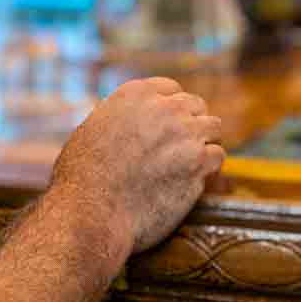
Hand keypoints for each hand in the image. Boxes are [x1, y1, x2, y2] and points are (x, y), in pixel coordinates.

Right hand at [45, 76, 225, 255]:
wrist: (92, 212)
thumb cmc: (82, 180)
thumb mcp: (91, 131)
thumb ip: (118, 119)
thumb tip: (127, 123)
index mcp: (135, 94)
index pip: (170, 89)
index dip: (171, 109)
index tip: (170, 126)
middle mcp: (164, 108)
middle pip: (195, 105)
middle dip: (191, 124)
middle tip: (183, 148)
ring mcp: (185, 133)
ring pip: (212, 127)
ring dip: (204, 143)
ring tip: (193, 164)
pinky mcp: (199, 162)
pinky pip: (218, 156)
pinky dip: (211, 169)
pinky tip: (199, 180)